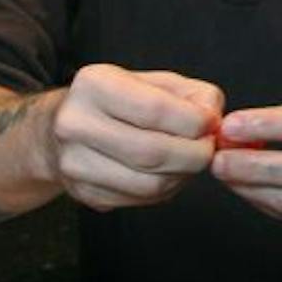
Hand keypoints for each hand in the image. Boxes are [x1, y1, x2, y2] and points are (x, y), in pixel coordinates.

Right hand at [49, 64, 220, 210]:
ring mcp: (74, 163)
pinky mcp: (84, 192)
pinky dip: (166, 190)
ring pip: (150, 184)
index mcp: (94, 85)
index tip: (211, 125)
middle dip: (195, 155)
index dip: (195, 122)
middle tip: (208, 149)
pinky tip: (167, 173)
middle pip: (153, 152)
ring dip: (183, 176)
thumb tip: (213, 122)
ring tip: (189, 161)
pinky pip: (141, 199)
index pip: (156, 110)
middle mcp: (75, 124)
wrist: (68, 128)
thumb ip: (194, 95)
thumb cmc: (122, 101)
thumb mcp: (158, 81)